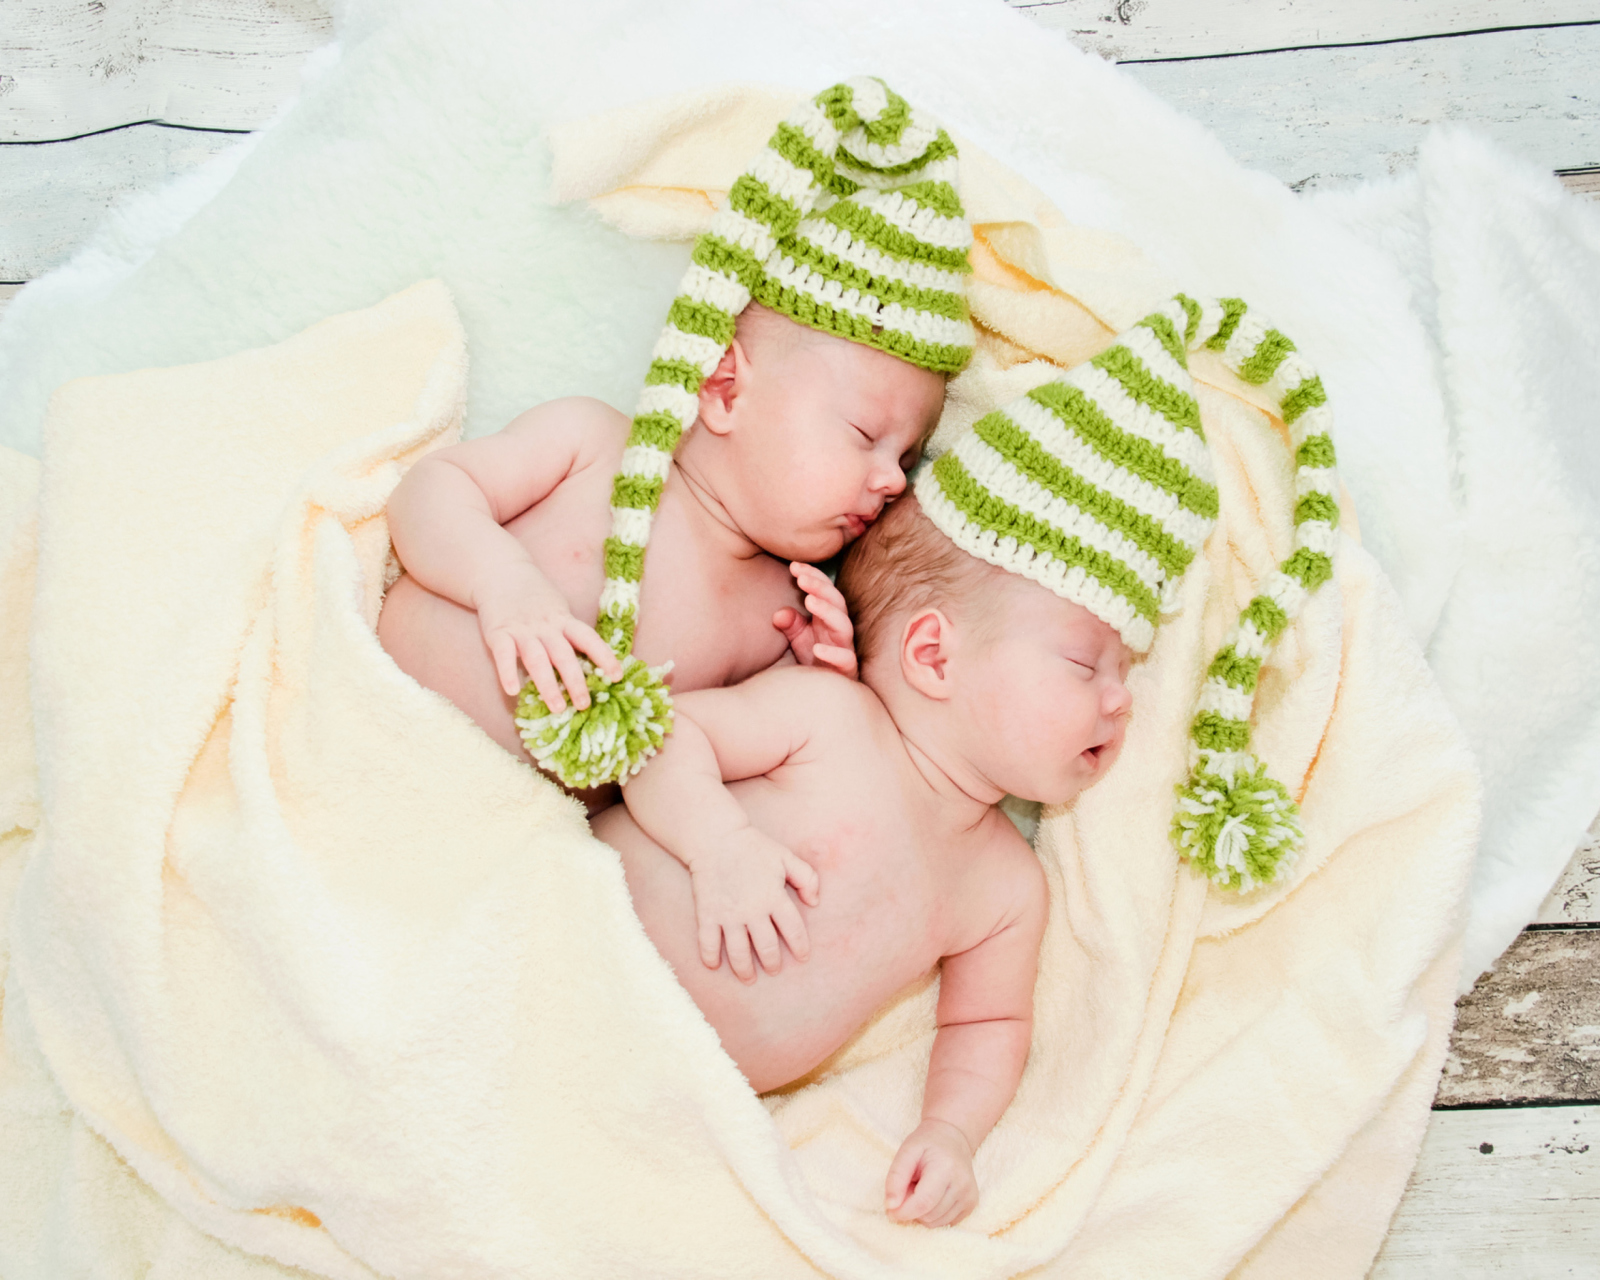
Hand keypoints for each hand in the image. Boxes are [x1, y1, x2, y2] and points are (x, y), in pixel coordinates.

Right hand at [474, 562, 623, 710]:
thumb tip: (590, 664)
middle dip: (576, 681)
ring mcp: (521, 629)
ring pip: (537, 659)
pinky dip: (507, 673)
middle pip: (564, 654)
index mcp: (563, 620)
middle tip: (584, 704)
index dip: (604, 656)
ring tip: (557, 708)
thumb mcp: (558, 610)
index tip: (617, 676)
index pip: (588, 638)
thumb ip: (568, 633)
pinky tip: (513, 691)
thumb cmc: (535, 598)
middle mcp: (545, 626)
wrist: (501, 573)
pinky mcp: (498, 632)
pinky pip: (504, 655)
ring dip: (547, 685)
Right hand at [688, 827, 820, 982]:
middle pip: (767, 947)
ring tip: (749, 977)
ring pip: (739, 952)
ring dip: (744, 970)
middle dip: (772, 963)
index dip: (800, 947)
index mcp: (774, 897)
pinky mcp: (707, 914)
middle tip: (774, 970)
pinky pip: (708, 943)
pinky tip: (714, 965)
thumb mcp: (786, 857)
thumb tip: (814, 903)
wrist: (716, 838)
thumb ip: (807, 878)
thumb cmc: (754, 846)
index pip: (793, 930)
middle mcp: (753, 910)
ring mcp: (729, 915)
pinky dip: (710, 957)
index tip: (803, 958)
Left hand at [773, 562, 857, 679]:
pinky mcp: (847, 670)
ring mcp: (845, 649)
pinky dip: (832, 654)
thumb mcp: (797, 638)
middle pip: (837, 602)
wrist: (824, 690)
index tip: (794, 566)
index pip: (825, 591)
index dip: (813, 577)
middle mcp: (840, 630)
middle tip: (802, 577)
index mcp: (829, 618)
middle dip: (820, 587)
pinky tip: (817, 648)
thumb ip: (790, 623)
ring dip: (828, 611)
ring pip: (844, 626)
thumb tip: (779, 614)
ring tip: (810, 601)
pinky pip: (845, 660)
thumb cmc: (814, 659)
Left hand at [885, 1119, 977, 1227]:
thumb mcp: (907, 1151)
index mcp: (946, 1168)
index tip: (890, 1210)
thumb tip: (891, 1206)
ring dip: (922, 1211)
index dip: (903, 1211)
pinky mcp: (971, 1205)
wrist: (953, 1138)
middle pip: (928, 1216)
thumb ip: (896, 1177)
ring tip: (922, 1189)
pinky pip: (944, 1223)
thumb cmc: (927, 1144)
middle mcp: (962, 1185)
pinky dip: (932, 1214)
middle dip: (912, 1208)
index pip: (923, 1202)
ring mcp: (969, 1196)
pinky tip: (933, 1195)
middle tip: (910, 1186)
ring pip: (935, 1223)